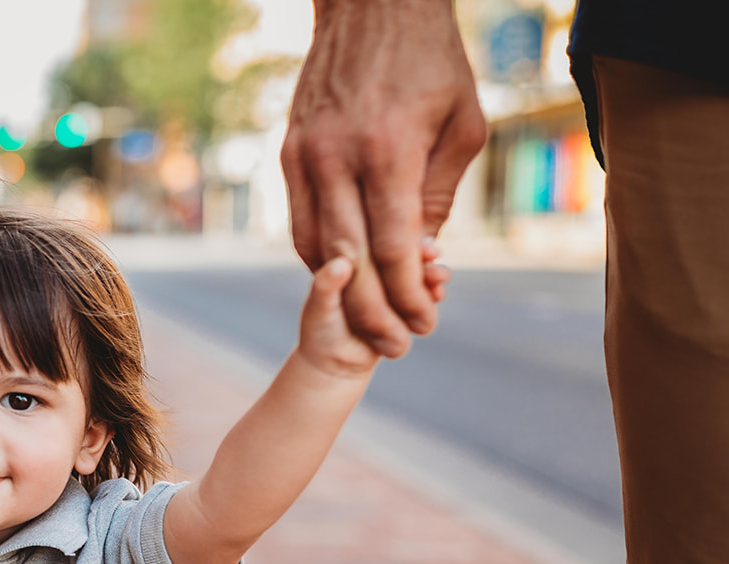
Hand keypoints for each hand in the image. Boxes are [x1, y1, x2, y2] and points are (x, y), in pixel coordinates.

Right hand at [280, 0, 484, 356]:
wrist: (372, 5)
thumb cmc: (432, 62)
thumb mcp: (461, 126)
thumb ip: (439, 197)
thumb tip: (422, 259)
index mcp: (387, 151)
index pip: (394, 248)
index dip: (410, 296)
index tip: (427, 322)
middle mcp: (336, 158)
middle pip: (349, 262)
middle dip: (375, 312)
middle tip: (397, 344)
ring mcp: (304, 157)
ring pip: (314, 248)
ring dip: (342, 293)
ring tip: (370, 319)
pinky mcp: (288, 153)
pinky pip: (299, 222)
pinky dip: (319, 258)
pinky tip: (345, 275)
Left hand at [296, 247, 447, 376]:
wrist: (335, 363)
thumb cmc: (319, 332)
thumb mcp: (319, 307)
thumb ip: (326, 285)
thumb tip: (340, 263)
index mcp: (353, 260)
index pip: (376, 241)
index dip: (394, 237)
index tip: (408, 239)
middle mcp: (374, 269)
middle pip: (403, 253)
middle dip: (420, 253)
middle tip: (434, 253)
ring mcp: (391, 287)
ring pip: (417, 273)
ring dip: (431, 272)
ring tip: (439, 277)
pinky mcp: (403, 306)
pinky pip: (422, 295)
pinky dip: (432, 293)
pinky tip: (437, 294)